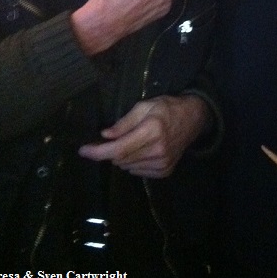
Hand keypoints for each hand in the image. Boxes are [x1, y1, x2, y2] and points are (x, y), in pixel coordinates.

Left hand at [78, 94, 210, 177]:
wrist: (193, 119)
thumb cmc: (167, 108)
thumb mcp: (145, 106)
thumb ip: (125, 122)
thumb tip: (105, 135)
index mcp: (152, 130)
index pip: (119, 147)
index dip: (98, 152)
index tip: (83, 151)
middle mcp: (157, 149)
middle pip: (121, 158)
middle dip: (108, 151)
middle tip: (107, 141)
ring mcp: (162, 163)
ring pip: (128, 166)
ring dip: (121, 156)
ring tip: (130, 141)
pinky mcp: (165, 171)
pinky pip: (138, 171)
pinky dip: (133, 162)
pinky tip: (140, 150)